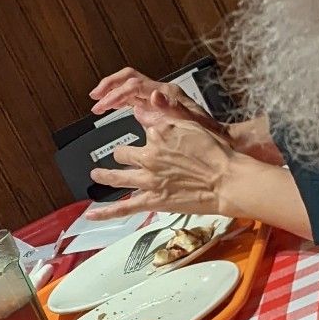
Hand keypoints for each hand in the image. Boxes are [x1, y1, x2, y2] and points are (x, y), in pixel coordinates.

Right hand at [90, 69, 225, 135]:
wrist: (220, 141)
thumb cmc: (208, 133)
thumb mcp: (190, 122)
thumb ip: (171, 108)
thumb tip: (153, 95)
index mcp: (166, 93)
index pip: (134, 84)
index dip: (115, 93)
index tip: (103, 105)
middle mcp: (160, 93)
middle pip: (129, 79)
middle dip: (109, 86)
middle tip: (95, 98)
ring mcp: (157, 100)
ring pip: (129, 87)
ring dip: (112, 92)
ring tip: (98, 104)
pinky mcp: (155, 109)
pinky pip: (134, 100)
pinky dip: (120, 102)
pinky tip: (112, 110)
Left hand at [90, 96, 235, 214]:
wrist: (227, 181)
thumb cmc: (217, 154)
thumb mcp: (192, 124)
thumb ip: (166, 114)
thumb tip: (146, 104)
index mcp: (159, 133)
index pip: (142, 126)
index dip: (146, 129)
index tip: (146, 130)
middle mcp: (149, 155)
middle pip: (124, 152)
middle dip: (123, 153)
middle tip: (123, 155)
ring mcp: (149, 179)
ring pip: (118, 177)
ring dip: (104, 176)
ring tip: (96, 175)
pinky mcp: (152, 200)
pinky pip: (124, 208)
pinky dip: (105, 213)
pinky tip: (90, 215)